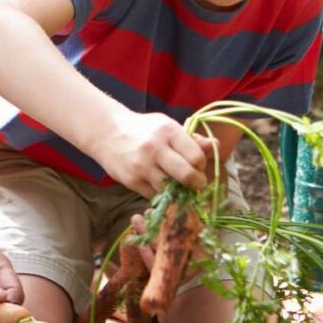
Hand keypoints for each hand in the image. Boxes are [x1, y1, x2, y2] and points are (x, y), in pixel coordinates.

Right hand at [92, 109, 215, 197]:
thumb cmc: (144, 130)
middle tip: (197, 183)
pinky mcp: (131, 181)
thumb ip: (192, 139)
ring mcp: (142, 167)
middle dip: (197, 183)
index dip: (202, 165)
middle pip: (186, 176)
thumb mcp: (167, 126)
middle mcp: (155, 148)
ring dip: (179, 191)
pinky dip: (162, 195)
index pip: (196, 156)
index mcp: (168, 131)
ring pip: (171, 189)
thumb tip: (215, 146)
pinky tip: (161, 186)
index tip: (199, 166)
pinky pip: (155, 196)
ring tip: (178, 185)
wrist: (107, 133)